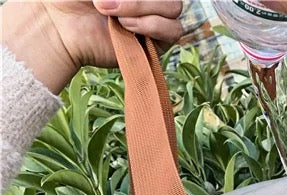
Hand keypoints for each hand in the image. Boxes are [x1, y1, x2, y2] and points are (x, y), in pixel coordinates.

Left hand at [0, 0, 182, 93]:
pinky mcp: (155, 45)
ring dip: (144, 11)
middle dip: (139, 0)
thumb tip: (134, 1)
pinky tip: (126, 26)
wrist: (61, 25)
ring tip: (117, 17)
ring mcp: (154, 20)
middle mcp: (148, 2)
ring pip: (173, 11)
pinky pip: (172, 31)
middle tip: (105, 4)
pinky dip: (151, 26)